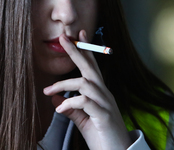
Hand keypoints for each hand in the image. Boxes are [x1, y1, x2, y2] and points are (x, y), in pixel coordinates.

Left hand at [44, 30, 131, 149]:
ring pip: (85, 84)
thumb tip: (55, 98)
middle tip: (64, 38)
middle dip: (77, 52)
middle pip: (90, 68)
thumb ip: (70, 108)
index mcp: (100, 93)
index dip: (86, 52)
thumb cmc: (100, 134)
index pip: (92, 68)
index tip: (79, 37)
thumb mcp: (82, 119)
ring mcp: (106, 103)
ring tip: (49, 91)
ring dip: (65, 85)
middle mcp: (104, 94)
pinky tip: (60, 109)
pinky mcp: (104, 115)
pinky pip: (86, 102)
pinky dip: (70, 103)